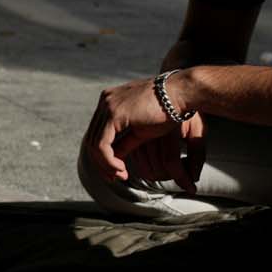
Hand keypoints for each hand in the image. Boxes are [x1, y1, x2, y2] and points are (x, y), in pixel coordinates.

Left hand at [84, 76, 202, 187]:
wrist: (180, 94)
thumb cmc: (167, 112)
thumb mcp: (141, 130)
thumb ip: (125, 141)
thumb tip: (115, 158)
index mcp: (110, 101)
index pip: (96, 133)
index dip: (102, 157)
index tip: (116, 172)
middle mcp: (105, 101)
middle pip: (91, 139)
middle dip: (101, 163)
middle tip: (115, 178)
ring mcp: (108, 105)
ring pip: (94, 144)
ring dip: (106, 165)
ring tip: (121, 175)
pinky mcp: (113, 114)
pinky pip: (102, 145)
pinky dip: (109, 161)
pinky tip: (121, 169)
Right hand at [124, 114, 205, 190]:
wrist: (171, 93)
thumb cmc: (187, 110)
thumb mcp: (198, 129)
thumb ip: (197, 154)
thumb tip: (193, 178)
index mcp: (168, 129)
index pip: (171, 162)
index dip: (182, 178)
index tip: (191, 189)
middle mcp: (150, 132)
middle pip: (156, 169)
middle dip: (170, 178)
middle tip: (183, 177)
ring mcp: (138, 135)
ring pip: (145, 169)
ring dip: (159, 176)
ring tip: (171, 172)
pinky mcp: (131, 137)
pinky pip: (136, 162)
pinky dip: (147, 169)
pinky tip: (157, 166)